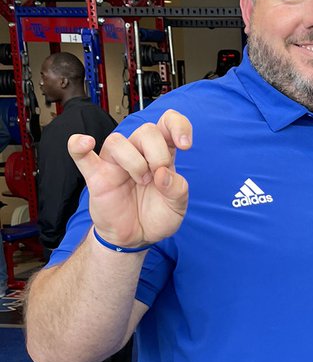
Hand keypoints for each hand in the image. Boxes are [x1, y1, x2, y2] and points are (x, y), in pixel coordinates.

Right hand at [68, 109, 191, 247]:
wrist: (136, 238)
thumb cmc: (156, 216)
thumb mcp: (177, 207)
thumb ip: (177, 190)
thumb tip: (162, 174)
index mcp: (161, 154)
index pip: (167, 123)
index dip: (178, 126)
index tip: (185, 145)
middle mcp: (138, 152)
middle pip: (146, 130)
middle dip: (158, 152)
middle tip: (158, 176)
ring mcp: (115, 162)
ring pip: (118, 141)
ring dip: (134, 161)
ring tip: (141, 181)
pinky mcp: (96, 176)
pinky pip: (80, 155)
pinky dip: (78, 145)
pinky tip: (86, 143)